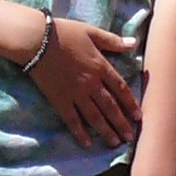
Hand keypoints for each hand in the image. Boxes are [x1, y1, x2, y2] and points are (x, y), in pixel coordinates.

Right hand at [22, 19, 143, 148]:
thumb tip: (134, 43)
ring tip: (115, 143)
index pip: (121, 89)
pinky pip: (72, 120)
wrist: (37, 40)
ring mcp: (75, 93)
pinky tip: (88, 144)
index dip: (130, 103)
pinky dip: (80, 133)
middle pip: (110, 107)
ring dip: (106, 131)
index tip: (138, 117)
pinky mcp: (60, 100)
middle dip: (121, 123)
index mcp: (100, 66)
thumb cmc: (64, 33)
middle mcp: (91, 83)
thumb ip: (113, 40)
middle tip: (130, 137)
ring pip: (95, 116)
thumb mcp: (92, 32)